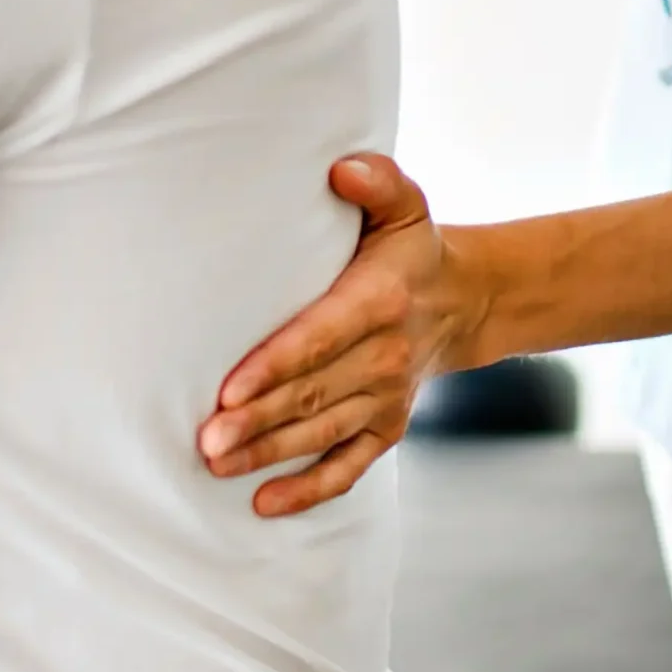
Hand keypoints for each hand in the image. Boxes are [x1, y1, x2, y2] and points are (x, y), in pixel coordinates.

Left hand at [200, 155, 486, 516]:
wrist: (464, 300)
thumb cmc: (410, 248)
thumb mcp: (406, 205)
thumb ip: (378, 181)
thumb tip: (341, 168)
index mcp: (379, 302)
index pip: (321, 339)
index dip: (276, 366)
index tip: (230, 389)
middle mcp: (385, 356)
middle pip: (314, 395)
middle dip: (259, 420)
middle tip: (207, 441)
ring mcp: (387, 397)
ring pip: (323, 433)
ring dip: (270, 454)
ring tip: (217, 465)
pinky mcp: (388, 427)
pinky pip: (350, 466)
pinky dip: (310, 488)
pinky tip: (265, 503)